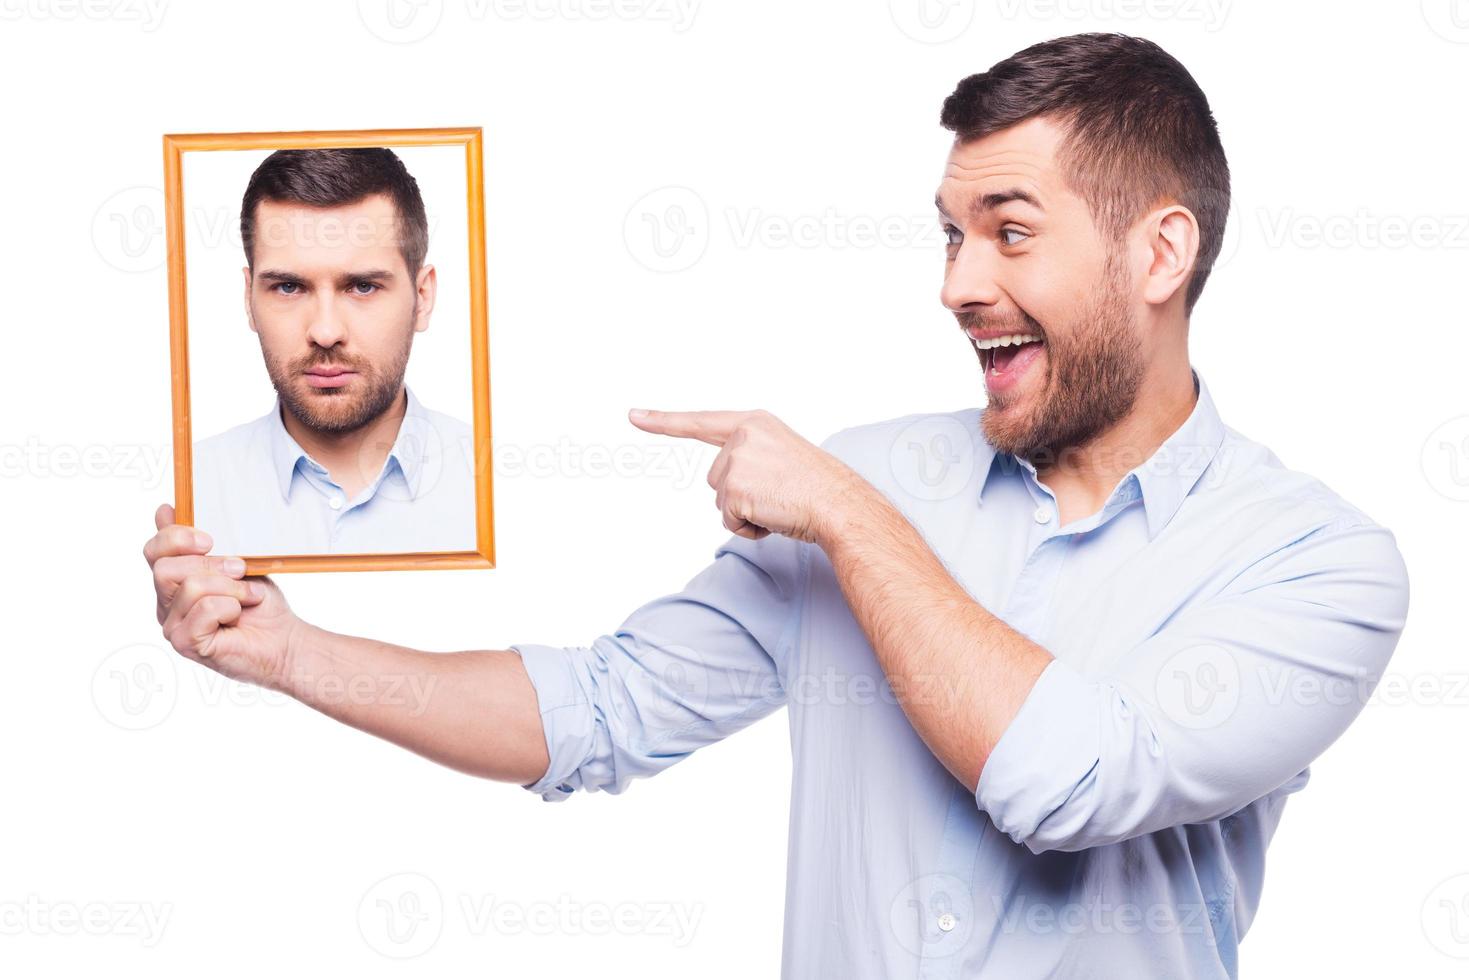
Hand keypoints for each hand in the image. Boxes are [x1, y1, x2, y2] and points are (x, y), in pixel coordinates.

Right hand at [143, 503, 302, 690]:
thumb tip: (164, 509)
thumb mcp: (233, 561)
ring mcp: (172, 625)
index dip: (176, 537)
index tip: (210, 539)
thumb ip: (199, 542)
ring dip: (230, 587)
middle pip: (165, 568)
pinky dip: (231, 607)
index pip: (153, 551)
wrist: (284, 638)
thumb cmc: (258, 601)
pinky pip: (205, 610)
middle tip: (241, 569)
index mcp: (173, 581)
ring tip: (247, 596)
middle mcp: (166, 603)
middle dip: (211, 564)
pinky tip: (239, 615)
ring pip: (190, 588)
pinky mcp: (185, 643)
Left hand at [627, 408, 867, 544]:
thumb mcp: (782, 454)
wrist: (839, 503)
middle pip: (716, 478)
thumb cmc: (818, 486)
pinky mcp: (734, 488)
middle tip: (779, 493)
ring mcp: (736, 461)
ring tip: (779, 503)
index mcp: (754, 422)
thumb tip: (728, 486)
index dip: (663, 421)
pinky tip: (773, 516)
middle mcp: (742, 436)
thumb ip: (752, 458)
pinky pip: (728, 520)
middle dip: (741, 494)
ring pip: (720, 500)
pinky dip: (749, 528)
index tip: (634, 415)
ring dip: (745, 511)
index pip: (701, 422)